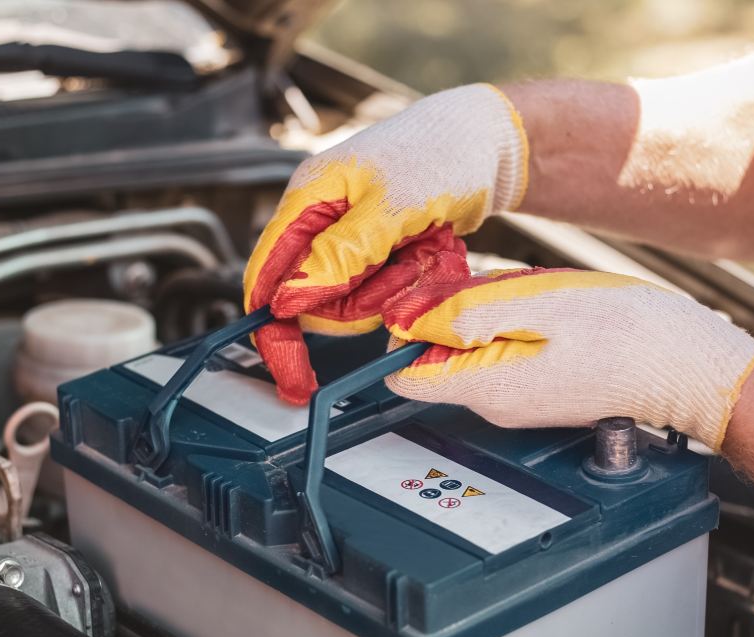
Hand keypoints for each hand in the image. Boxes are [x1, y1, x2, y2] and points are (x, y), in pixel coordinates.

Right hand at [244, 83, 528, 403]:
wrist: (487, 142)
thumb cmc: (441, 151)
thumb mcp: (391, 205)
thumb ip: (340, 253)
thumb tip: (289, 298)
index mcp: (306, 200)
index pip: (266, 278)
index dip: (274, 333)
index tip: (295, 376)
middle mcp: (320, 223)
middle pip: (314, 301)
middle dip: (361, 301)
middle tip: (404, 268)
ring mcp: (349, 241)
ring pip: (352, 303)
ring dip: (393, 290)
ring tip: (423, 250)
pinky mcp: (376, 254)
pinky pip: (382, 294)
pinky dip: (410, 282)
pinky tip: (430, 251)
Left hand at [382, 268, 753, 449]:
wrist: (691, 368)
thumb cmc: (631, 334)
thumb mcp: (542, 305)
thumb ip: (469, 314)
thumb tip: (410, 320)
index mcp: (488, 387)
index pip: (405, 373)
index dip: (405, 329)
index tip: (430, 294)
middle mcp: (495, 404)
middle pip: (439, 353)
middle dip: (455, 312)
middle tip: (503, 286)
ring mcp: (518, 401)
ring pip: (474, 347)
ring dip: (491, 313)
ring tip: (539, 297)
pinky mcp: (539, 389)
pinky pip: (506, 349)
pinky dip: (517, 322)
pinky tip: (553, 310)